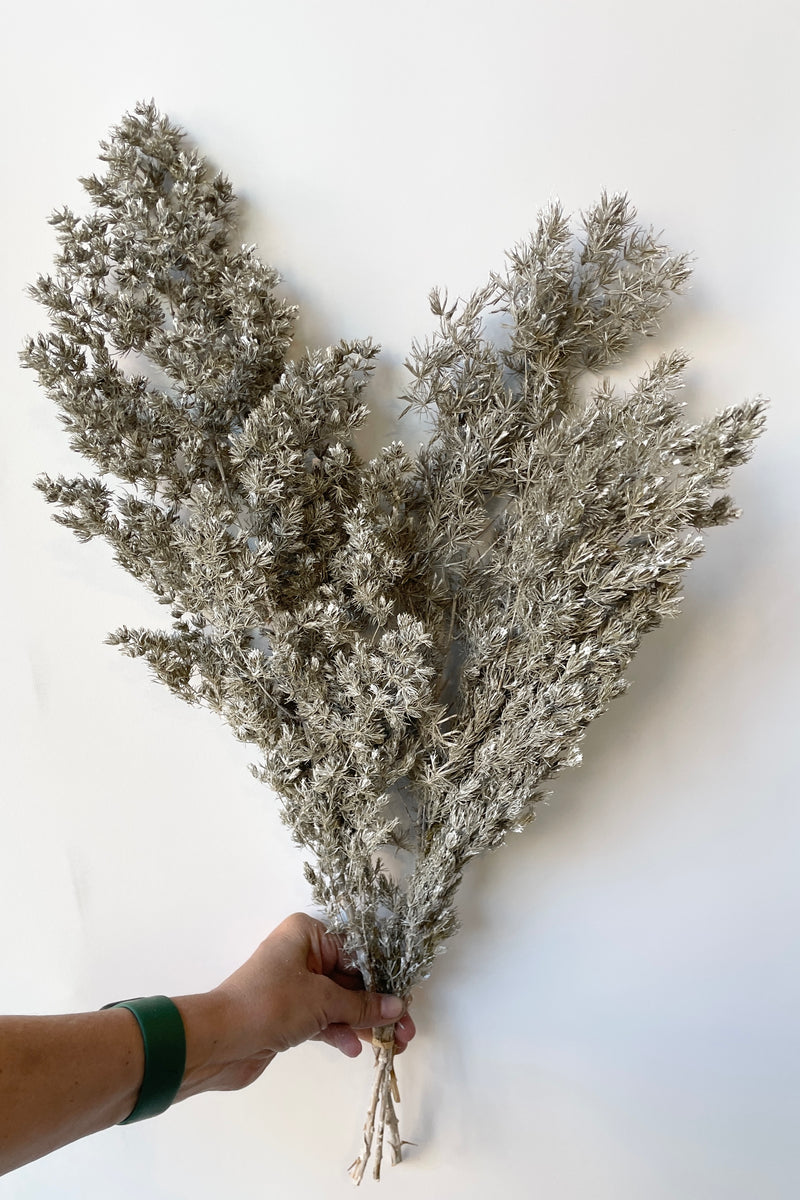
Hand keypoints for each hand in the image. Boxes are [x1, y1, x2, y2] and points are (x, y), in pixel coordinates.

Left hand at [176, 913, 414, 1096]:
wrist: (219, 1041)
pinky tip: (355, 1048)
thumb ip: (362, 1005)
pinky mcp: (289, 1014)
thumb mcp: (322, 1001)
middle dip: (378, 1006)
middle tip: (406, 1031)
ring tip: (392, 1045)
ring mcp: (295, 985)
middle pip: (351, 978)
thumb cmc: (270, 1004)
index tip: (406, 1000)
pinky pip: (324, 1018)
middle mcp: (302, 954)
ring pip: (340, 1001)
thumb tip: (398, 1008)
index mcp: (308, 934)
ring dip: (363, 1022)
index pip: (357, 952)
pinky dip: (340, 1032)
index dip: (384, 978)